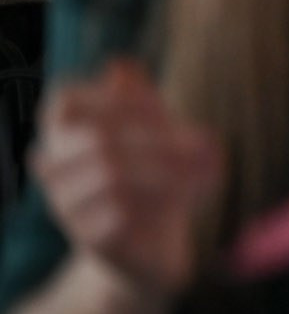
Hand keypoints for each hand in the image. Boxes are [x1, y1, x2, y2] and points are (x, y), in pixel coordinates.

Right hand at [30, 62, 224, 295]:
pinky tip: (187, 203)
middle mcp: (56, 170)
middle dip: (158, 137)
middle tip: (207, 143)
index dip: (112, 98)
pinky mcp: (93, 242)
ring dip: (167, 169)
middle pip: (97, 137)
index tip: (161, 108)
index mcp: (65, 136)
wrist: (154, 247)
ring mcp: (67, 208)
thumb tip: (120, 66)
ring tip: (205, 172)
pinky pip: (118, 216)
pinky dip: (162, 203)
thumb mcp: (154, 133)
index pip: (64, 101)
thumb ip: (138, 99)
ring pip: (109, 175)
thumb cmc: (153, 177)